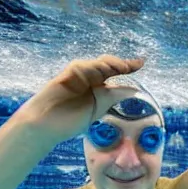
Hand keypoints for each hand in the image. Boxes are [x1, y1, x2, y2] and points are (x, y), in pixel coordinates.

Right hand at [19, 54, 145, 141]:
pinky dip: (94, 66)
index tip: (141, 63)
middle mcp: (89, 79)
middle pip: (108, 65)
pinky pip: (84, 66)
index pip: (115, 74)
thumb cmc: (69, 121)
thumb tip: (134, 90)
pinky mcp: (68, 73)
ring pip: (98, 64)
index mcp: (98, 89)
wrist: (45, 125)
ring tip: (121, 69)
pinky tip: (103, 71)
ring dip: (111, 64)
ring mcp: (79, 75)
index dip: (128, 66)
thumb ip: (113, 97)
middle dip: (121, 64)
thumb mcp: (98, 108)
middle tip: (132, 66)